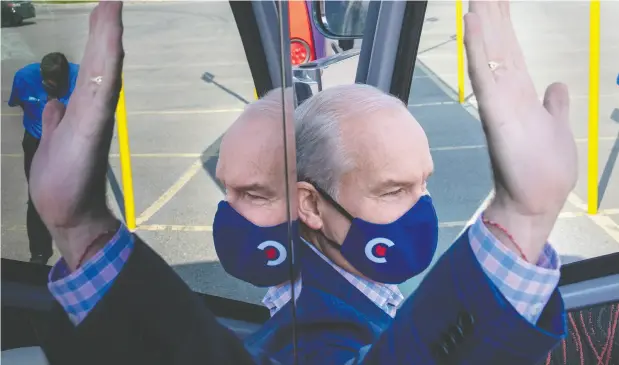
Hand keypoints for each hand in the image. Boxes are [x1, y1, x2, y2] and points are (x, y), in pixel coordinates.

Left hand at [29, 1, 123, 269]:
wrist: (69, 214)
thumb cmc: (62, 183)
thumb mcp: (51, 142)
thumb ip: (54, 120)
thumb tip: (55, 102)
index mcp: (84, 109)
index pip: (92, 68)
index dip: (97, 38)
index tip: (104, 8)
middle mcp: (94, 107)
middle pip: (101, 61)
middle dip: (105, 28)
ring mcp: (95, 115)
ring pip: (103, 69)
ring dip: (107, 36)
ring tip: (111, 6)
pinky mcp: (91, 125)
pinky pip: (101, 87)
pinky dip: (106, 60)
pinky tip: (111, 39)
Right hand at [464, 1, 576, 259]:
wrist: (535, 200)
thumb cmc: (543, 169)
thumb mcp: (557, 128)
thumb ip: (554, 105)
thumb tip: (556, 84)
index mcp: (521, 94)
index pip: (512, 51)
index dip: (505, 23)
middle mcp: (507, 91)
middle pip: (500, 43)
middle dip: (492, 11)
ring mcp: (499, 99)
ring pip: (490, 50)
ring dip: (482, 19)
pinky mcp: (496, 111)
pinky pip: (485, 72)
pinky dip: (478, 46)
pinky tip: (472, 21)